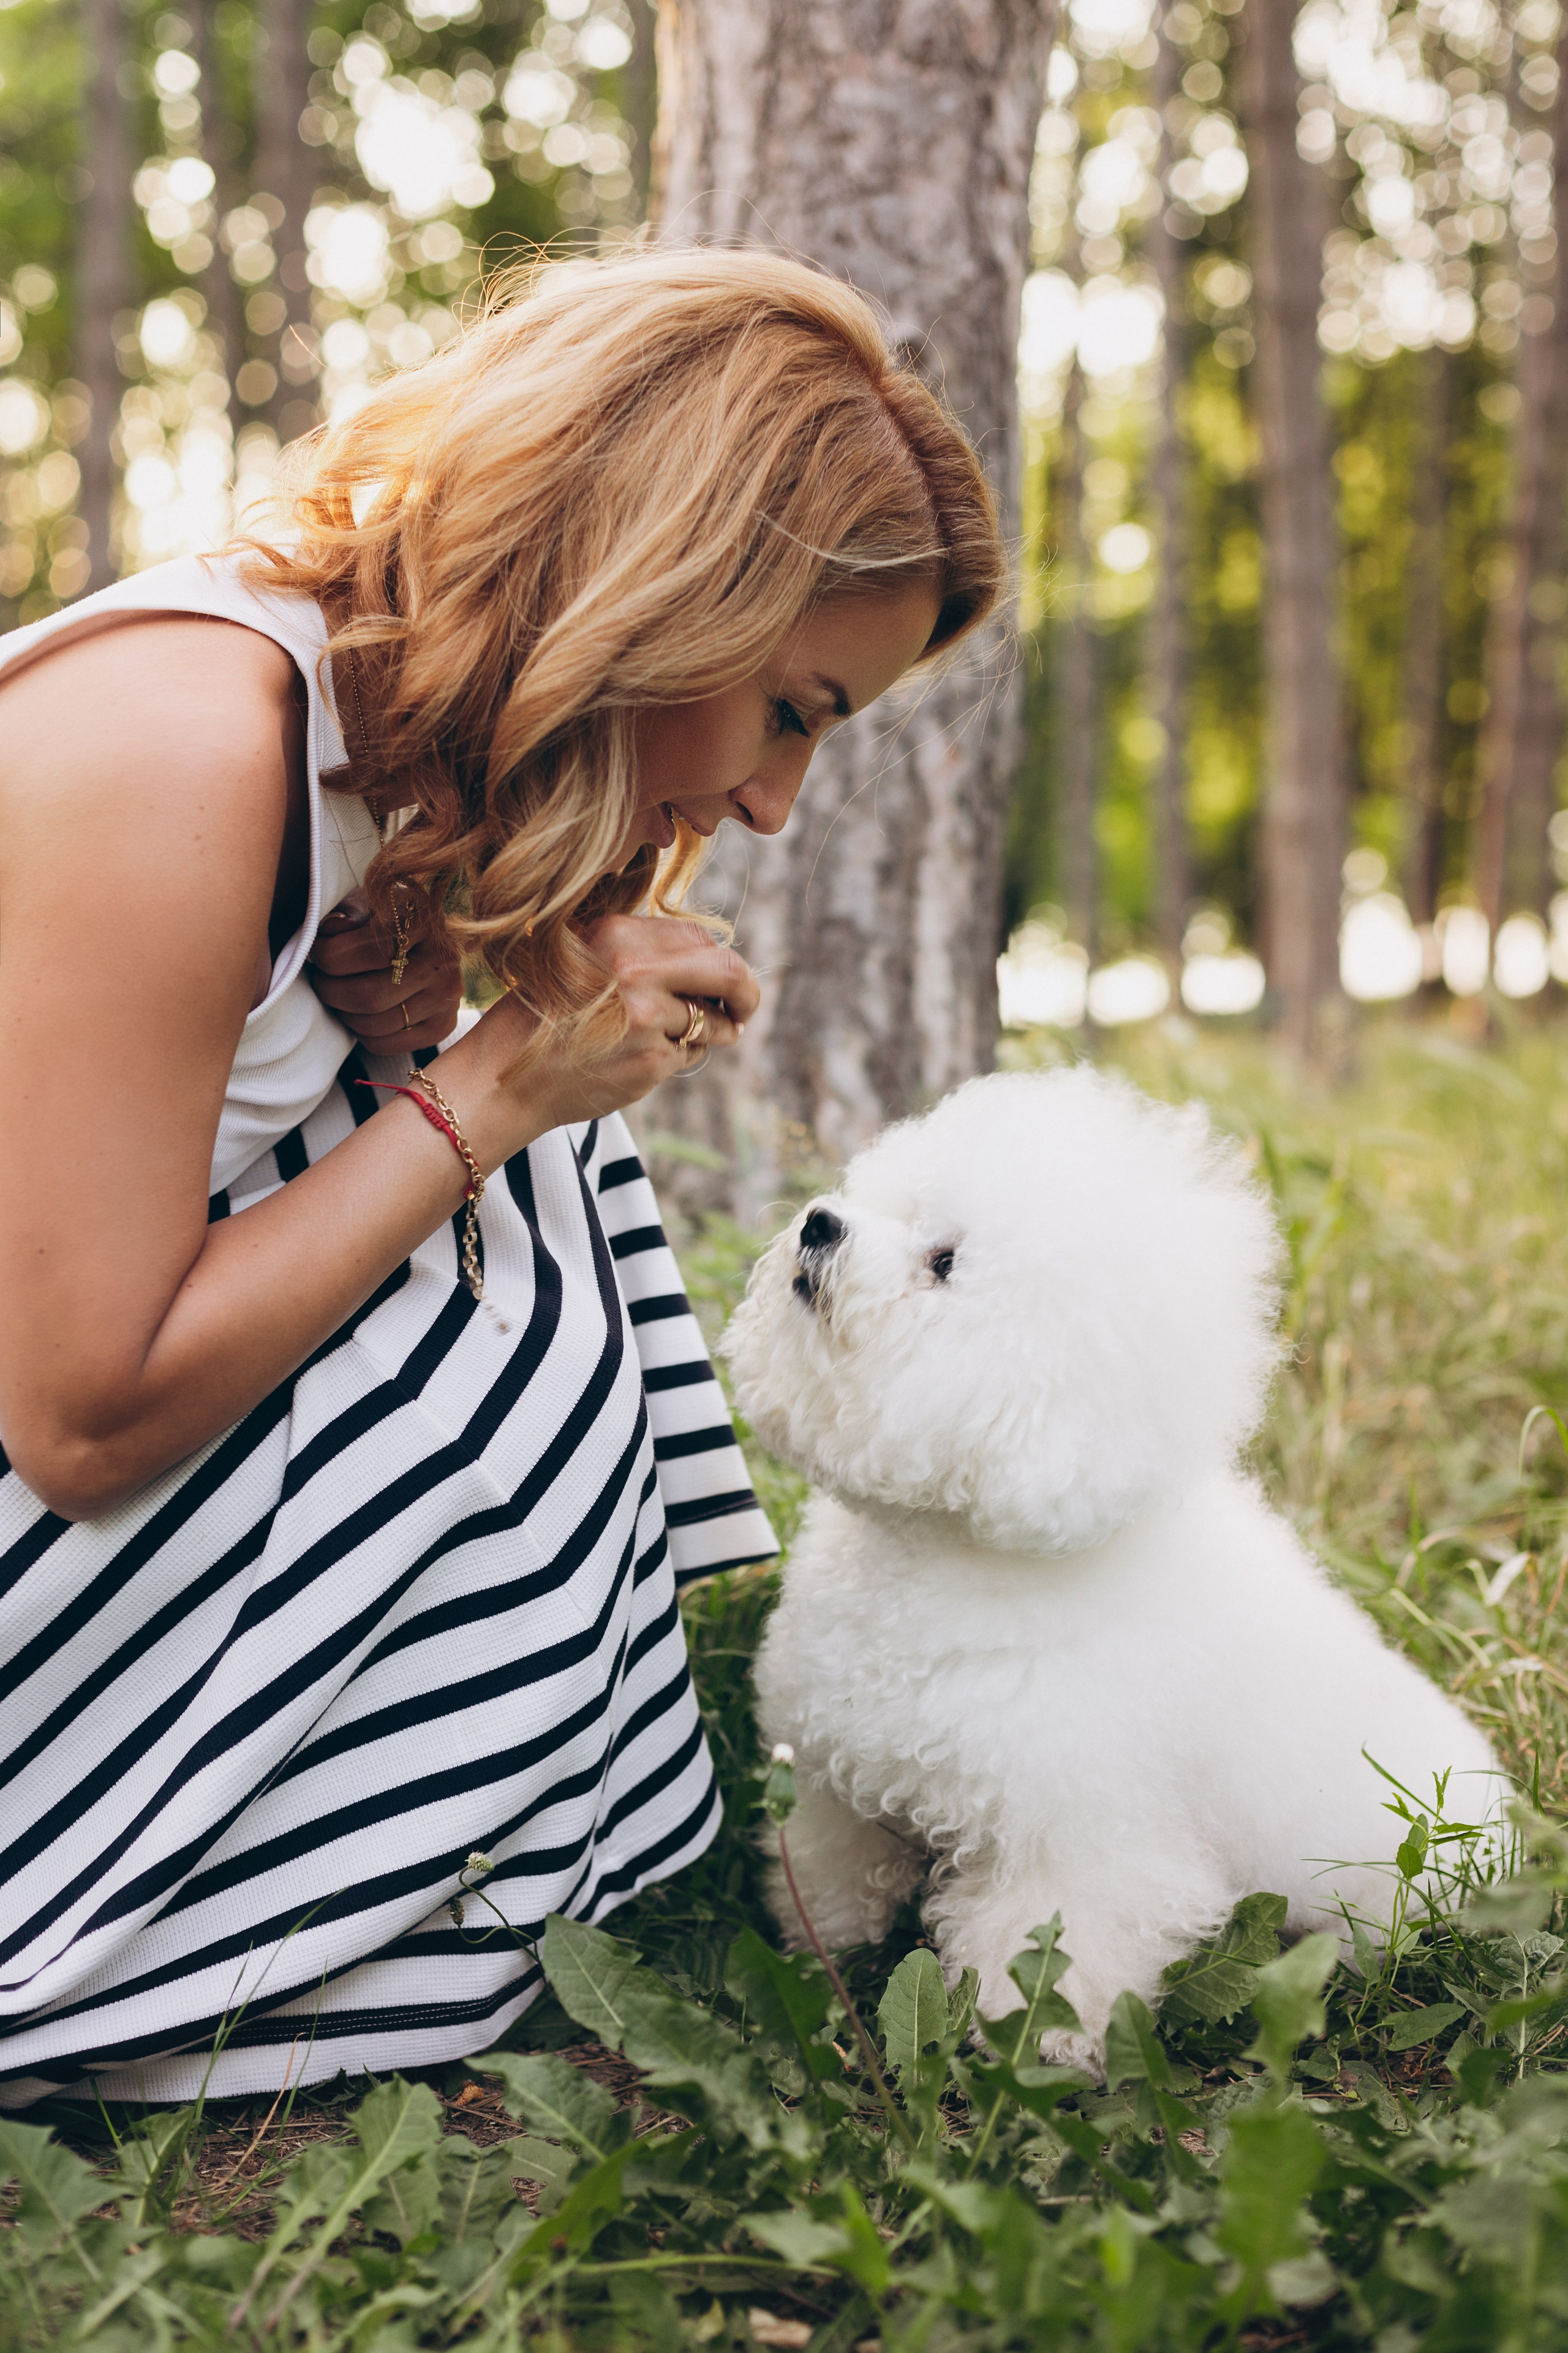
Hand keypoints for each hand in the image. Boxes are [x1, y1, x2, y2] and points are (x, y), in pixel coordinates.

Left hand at [307, 889, 463, 1052]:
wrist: (430, 940)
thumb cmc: (388, 918)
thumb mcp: (369, 903)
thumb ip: (347, 916)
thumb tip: (325, 937)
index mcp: (425, 920)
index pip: (373, 950)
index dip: (331, 956)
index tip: (316, 953)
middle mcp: (443, 960)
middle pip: (370, 996)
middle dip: (330, 990)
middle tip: (321, 980)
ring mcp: (447, 997)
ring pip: (373, 1025)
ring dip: (342, 1013)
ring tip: (338, 995)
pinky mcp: (443, 1025)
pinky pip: (385, 1044)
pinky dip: (360, 1034)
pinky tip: (358, 1013)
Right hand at [522, 913, 760, 1125]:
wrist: (504, 1076)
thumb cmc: (543, 1018)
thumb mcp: (583, 959)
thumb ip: (639, 952)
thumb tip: (710, 956)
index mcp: (617, 934)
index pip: (699, 937)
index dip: (718, 960)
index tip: (721, 979)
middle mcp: (636, 970)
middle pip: (728, 971)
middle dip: (747, 992)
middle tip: (746, 1010)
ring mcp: (647, 1018)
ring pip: (710, 1022)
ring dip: (704, 1034)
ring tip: (659, 1042)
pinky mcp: (651, 1061)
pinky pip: (689, 1055)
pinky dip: (674, 1059)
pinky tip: (636, 1062)